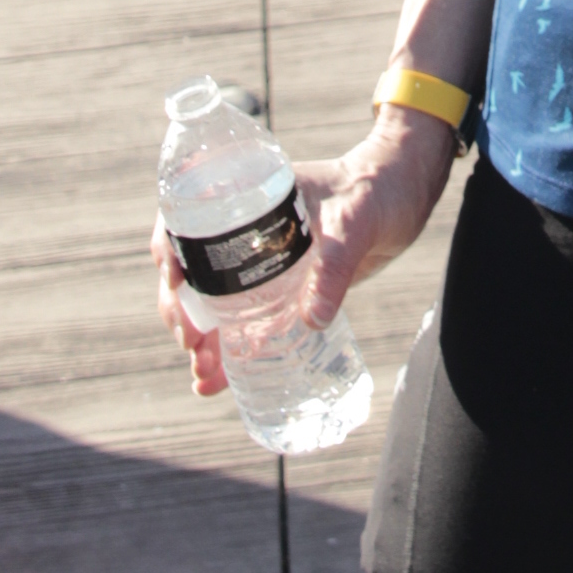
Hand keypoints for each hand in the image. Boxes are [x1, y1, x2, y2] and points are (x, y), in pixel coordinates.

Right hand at [153, 111, 454, 400]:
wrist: (403, 196)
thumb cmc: (376, 191)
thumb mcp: (354, 224)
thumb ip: (334, 267)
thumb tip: (312, 320)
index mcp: (247, 198)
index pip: (187, 220)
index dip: (170, 252)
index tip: (175, 285)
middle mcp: (245, 232)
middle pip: (193, 272)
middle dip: (181, 312)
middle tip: (192, 345)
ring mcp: (260, 263)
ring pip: (213, 303)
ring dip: (200, 340)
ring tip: (202, 377)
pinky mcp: (281, 289)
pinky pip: (243, 320)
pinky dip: (228, 350)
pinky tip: (217, 381)